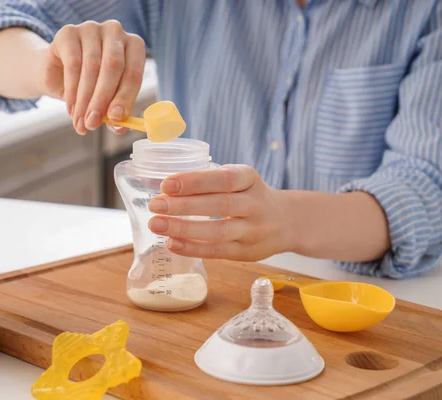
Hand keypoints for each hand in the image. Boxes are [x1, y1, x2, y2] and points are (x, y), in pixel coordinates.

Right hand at [40, 20, 145, 134]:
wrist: (57, 74)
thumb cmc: (90, 86)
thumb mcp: (107, 101)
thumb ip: (116, 113)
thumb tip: (119, 126)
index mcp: (133, 46)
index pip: (134, 72)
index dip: (125, 97)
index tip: (115, 118)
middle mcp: (115, 32)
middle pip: (113, 67)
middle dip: (102, 100)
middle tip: (93, 124)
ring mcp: (91, 28)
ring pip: (92, 67)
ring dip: (85, 99)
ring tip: (80, 122)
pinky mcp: (68, 32)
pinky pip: (72, 64)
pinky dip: (72, 91)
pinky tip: (71, 108)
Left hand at [147, 165, 296, 260]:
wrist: (286, 221)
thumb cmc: (249, 196)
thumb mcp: (239, 179)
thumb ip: (210, 180)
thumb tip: (165, 188)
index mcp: (250, 179)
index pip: (223, 179)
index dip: (195, 182)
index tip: (166, 184)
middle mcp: (255, 204)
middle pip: (219, 205)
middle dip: (183, 206)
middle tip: (155, 205)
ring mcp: (253, 231)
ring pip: (218, 231)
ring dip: (184, 229)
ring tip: (157, 225)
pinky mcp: (247, 252)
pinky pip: (218, 251)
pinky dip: (193, 249)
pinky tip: (172, 244)